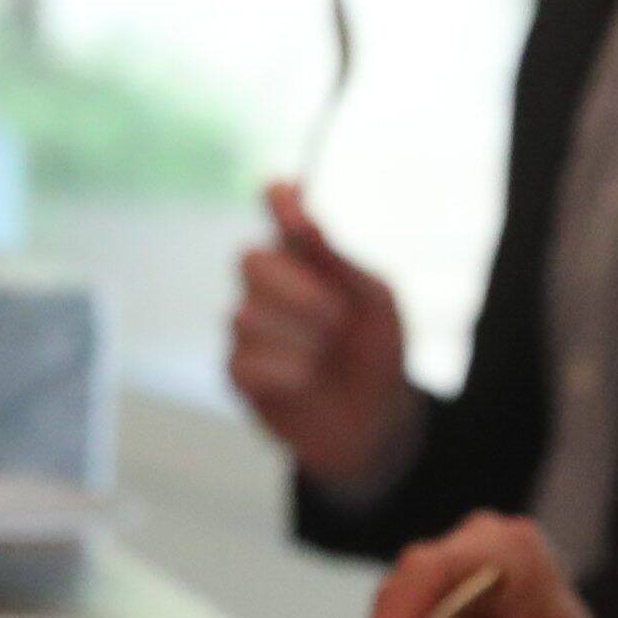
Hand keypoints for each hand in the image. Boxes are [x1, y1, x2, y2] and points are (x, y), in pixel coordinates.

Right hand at [229, 185, 418, 488]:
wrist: (377, 423)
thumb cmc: (378, 354)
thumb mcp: (375, 301)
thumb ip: (335, 256)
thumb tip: (295, 194)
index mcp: (307, 261)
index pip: (279, 213)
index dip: (277, 201)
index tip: (286, 194)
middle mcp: (270, 288)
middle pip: (249, 260)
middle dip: (296, 291)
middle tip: (337, 319)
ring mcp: (249, 330)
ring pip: (244, 315)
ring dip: (298, 339)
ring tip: (326, 357)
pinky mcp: (238, 372)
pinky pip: (242, 360)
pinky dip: (284, 371)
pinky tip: (306, 381)